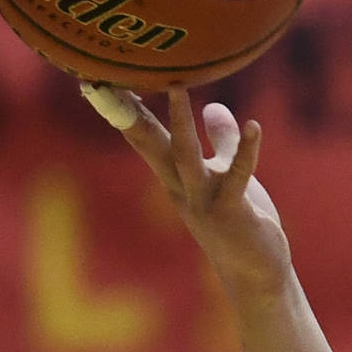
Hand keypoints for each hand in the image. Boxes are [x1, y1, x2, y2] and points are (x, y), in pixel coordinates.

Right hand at [85, 83, 290, 305]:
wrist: (254, 272)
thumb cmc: (240, 221)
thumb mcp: (227, 175)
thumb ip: (221, 141)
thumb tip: (213, 105)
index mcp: (176, 177)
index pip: (144, 137)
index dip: (124, 109)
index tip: (96, 79)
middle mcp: (181, 187)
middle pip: (150, 144)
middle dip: (129, 113)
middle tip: (106, 81)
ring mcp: (203, 201)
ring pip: (184, 157)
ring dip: (181, 123)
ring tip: (178, 87)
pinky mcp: (231, 212)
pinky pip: (238, 176)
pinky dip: (246, 150)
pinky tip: (255, 125)